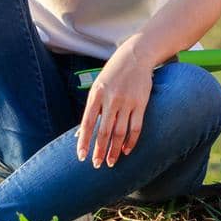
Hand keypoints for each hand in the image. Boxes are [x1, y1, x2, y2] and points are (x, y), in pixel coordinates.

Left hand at [76, 42, 152, 168]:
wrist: (136, 56)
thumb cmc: (113, 74)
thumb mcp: (97, 87)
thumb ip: (90, 110)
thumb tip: (78, 135)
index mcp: (96, 95)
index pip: (87, 123)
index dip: (84, 142)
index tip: (82, 157)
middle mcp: (111, 99)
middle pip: (104, 131)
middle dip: (99, 151)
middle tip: (97, 165)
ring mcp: (127, 102)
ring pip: (120, 132)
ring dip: (115, 150)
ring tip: (111, 162)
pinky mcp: (141, 103)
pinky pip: (136, 127)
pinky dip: (131, 141)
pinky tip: (127, 150)